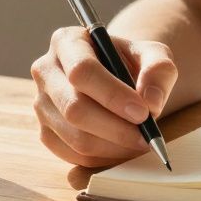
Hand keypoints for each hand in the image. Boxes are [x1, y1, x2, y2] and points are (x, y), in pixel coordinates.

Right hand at [31, 27, 177, 167]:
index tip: (143, 113)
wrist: (117, 78)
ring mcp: (41, 103)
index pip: (82, 71)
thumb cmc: (132, 63)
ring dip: (113, 147)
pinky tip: (124, 149)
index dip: (113, 95)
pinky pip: (72, 154)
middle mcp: (46, 71)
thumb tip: (151, 101)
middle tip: (146, 136)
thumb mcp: (153, 55)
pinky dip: (102, 158)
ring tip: (140, 143)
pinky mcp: (45, 131)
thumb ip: (159, 70)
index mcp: (67, 42)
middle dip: (115, 128)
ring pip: (74, 136)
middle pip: (74, 108)